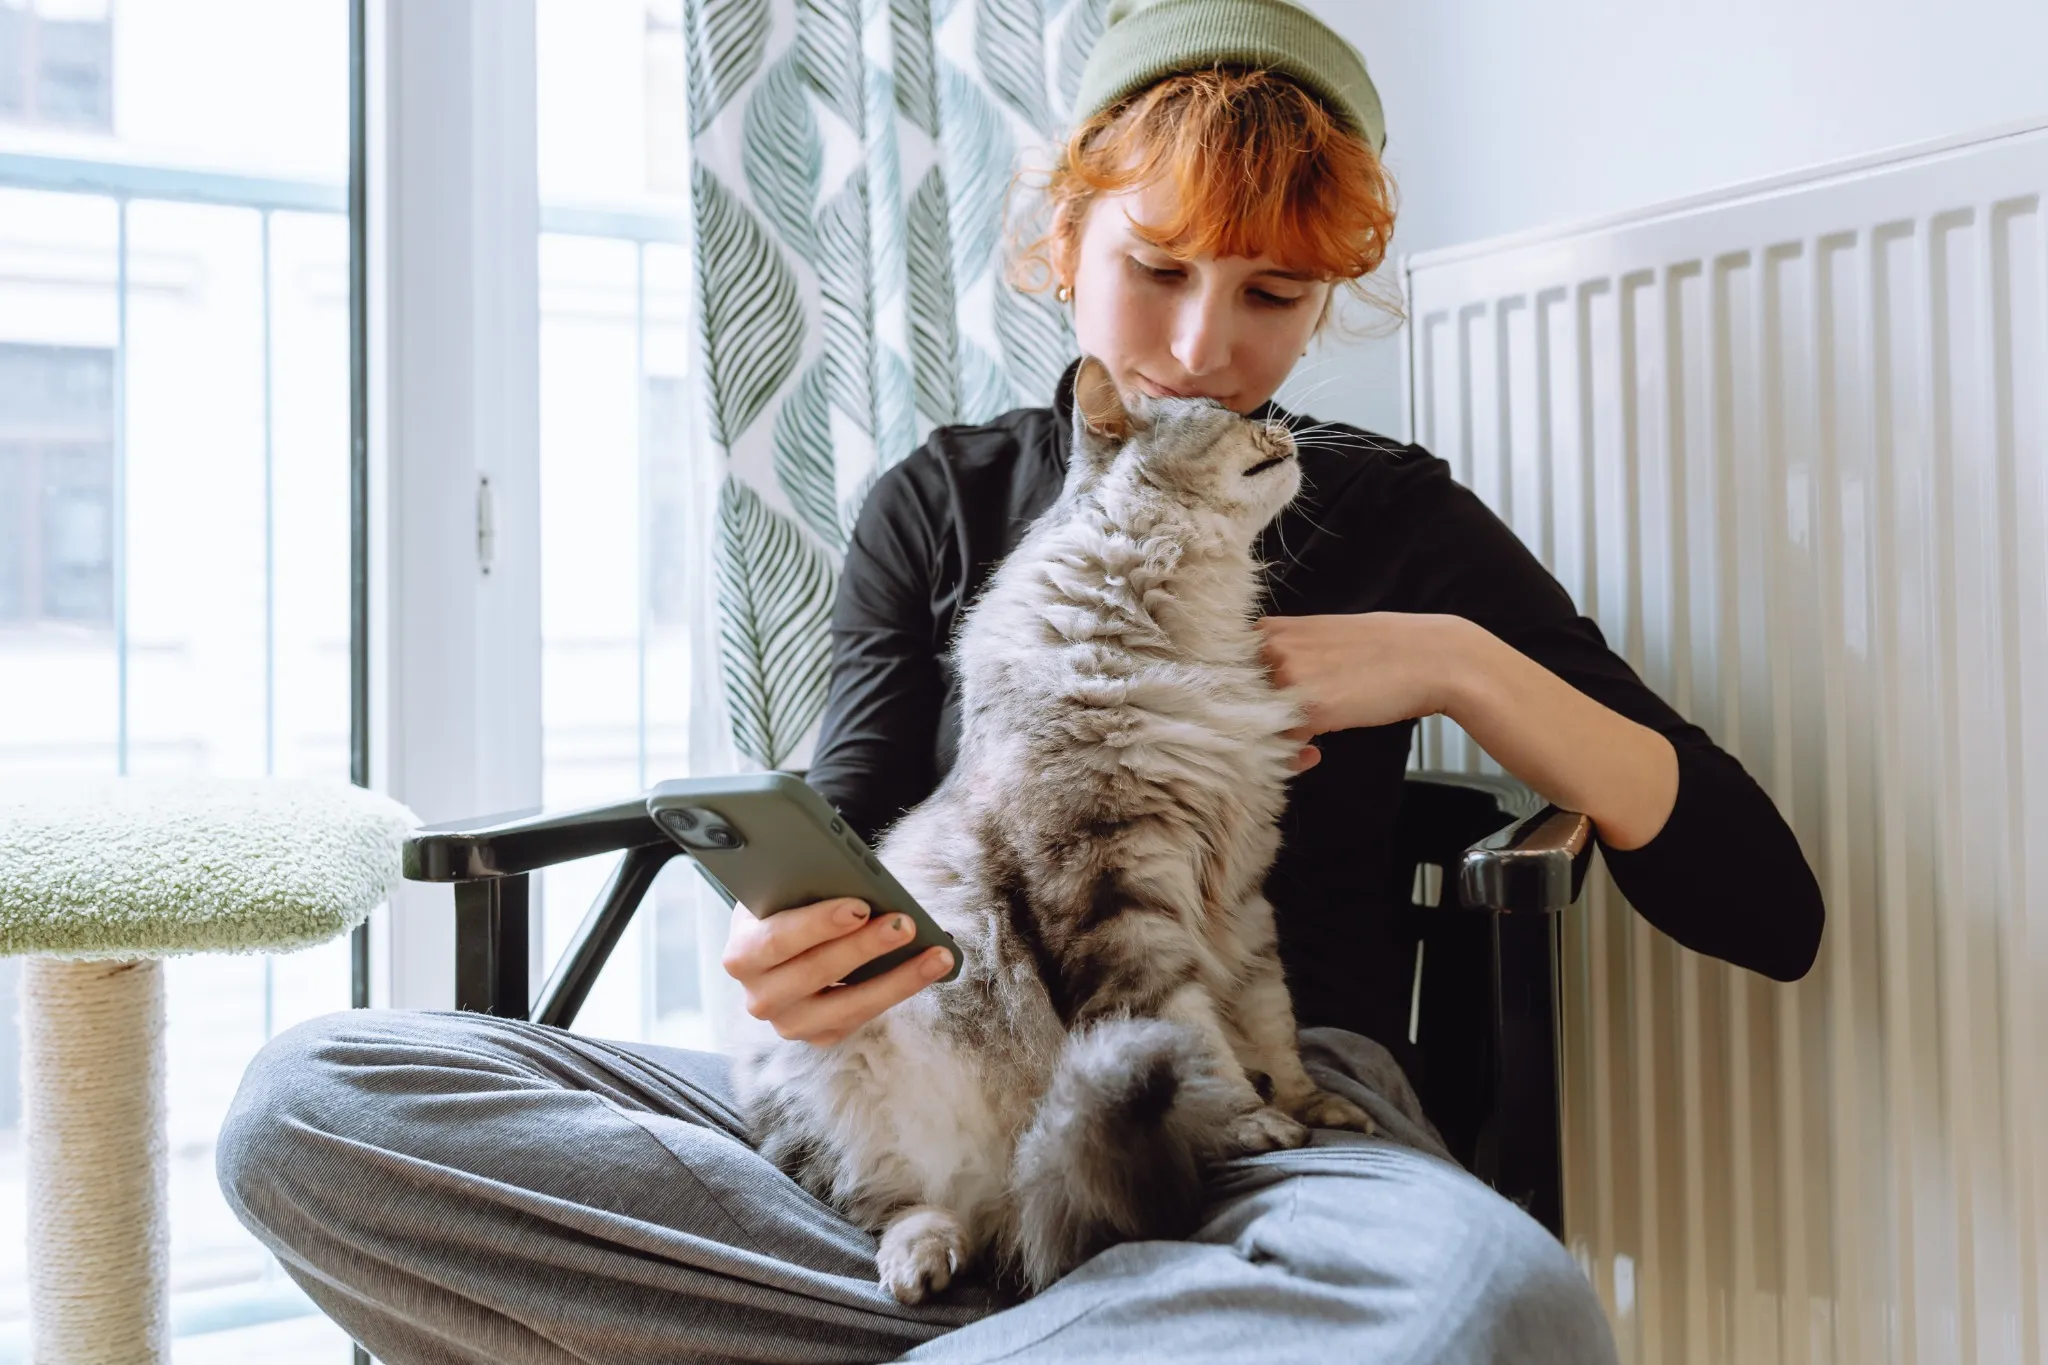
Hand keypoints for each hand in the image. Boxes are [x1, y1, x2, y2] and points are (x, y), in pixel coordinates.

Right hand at [721, 898, 953, 1046]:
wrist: (782, 942)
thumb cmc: (788, 907)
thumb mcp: (785, 892)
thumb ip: (806, 887)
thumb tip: (857, 880)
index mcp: (741, 954)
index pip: (777, 939)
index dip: (818, 924)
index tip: (859, 906)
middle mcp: (759, 997)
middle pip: (816, 972)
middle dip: (865, 946)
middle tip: (904, 924)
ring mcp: (789, 1023)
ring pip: (847, 1005)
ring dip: (897, 978)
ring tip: (936, 954)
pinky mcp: (820, 1036)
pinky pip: (864, 1017)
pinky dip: (899, 990)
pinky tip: (929, 968)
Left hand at [1256, 613, 1473, 746]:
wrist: (1430, 658)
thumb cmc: (1381, 647)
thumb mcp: (1322, 637)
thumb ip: (1285, 655)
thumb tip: (1258, 688)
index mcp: (1272, 630)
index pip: (1227, 671)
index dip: (1236, 699)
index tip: (1252, 714)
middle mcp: (1272, 650)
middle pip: (1235, 701)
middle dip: (1254, 724)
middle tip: (1282, 735)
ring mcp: (1288, 679)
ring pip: (1257, 724)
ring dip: (1275, 741)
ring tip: (1305, 744)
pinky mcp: (1310, 710)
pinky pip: (1283, 745)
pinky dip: (1295, 755)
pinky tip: (1315, 753)